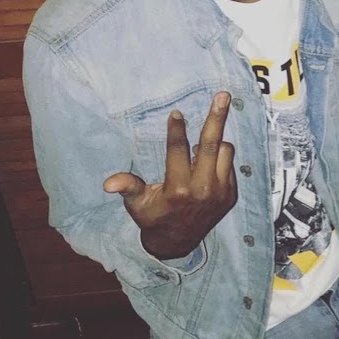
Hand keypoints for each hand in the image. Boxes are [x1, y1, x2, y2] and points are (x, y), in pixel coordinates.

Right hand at [103, 91, 238, 258]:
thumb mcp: (137, 204)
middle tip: (223, 95)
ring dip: (216, 142)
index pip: (178, 151)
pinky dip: (219, 159)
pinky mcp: (231, 195)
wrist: (178, 242)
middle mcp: (202, 189)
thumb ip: (128, 188)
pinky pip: (229, 165)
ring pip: (224, 152)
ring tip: (203, 142)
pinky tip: (207, 160)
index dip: (176, 130)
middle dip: (217, 118)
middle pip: (211, 145)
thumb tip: (108, 184)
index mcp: (177, 189)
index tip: (176, 113)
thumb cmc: (153, 217)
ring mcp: (220, 192)